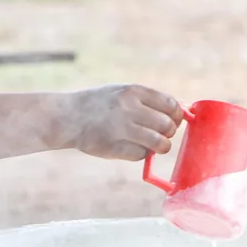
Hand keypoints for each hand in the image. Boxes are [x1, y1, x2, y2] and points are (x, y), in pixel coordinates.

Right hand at [68, 84, 182, 159]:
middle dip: (169, 132)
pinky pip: (142, 154)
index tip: (173, 120)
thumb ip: (147, 101)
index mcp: (133, 91)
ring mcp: (123, 128)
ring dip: (161, 146)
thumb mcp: (121, 92)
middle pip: (167, 125)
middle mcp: (130, 108)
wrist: (67, 116)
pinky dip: (141, 154)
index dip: (176, 115)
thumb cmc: (98, 104)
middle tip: (162, 135)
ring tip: (154, 145)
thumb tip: (179, 112)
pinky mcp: (116, 147)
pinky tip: (130, 147)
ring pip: (160, 143)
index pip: (170, 104)